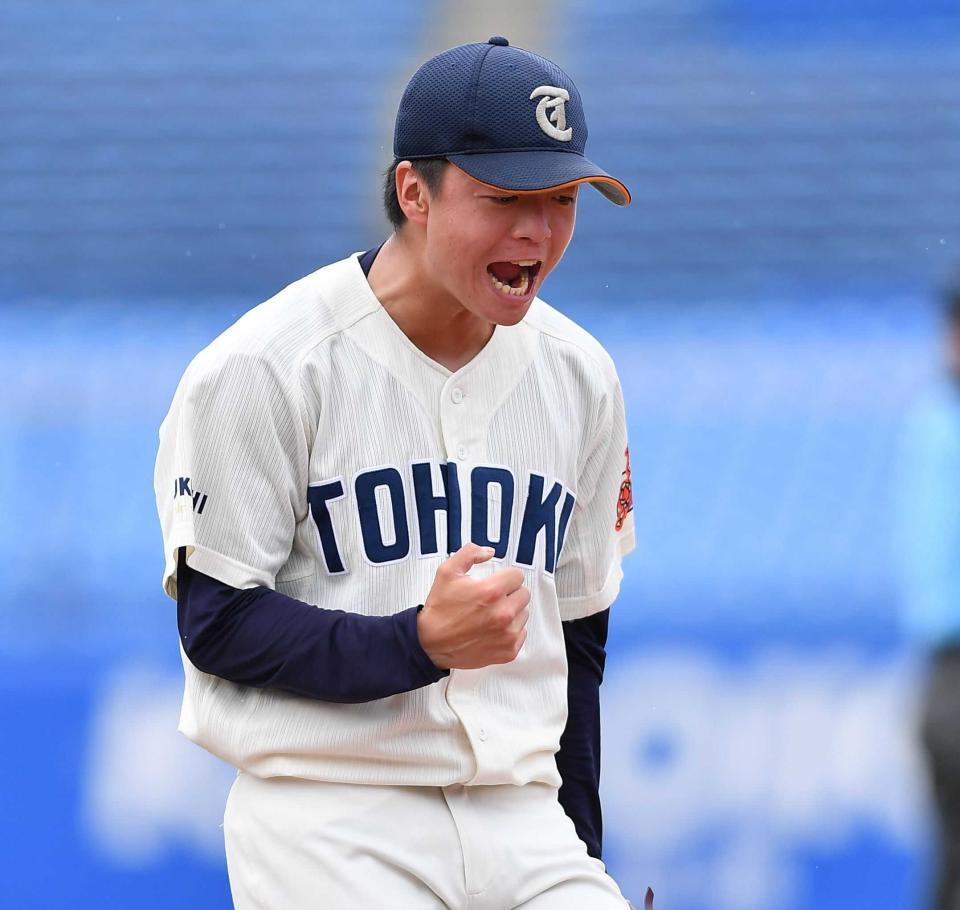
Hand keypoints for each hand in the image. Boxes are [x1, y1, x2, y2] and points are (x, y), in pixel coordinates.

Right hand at [417, 543, 529, 669]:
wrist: (431, 643)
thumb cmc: (440, 610)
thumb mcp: (447, 572)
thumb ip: (470, 553)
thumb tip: (489, 552)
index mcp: (492, 592)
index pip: (518, 576)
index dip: (505, 577)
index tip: (496, 582)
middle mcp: (503, 614)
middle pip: (524, 594)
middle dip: (510, 593)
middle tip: (492, 599)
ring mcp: (507, 634)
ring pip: (523, 614)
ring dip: (511, 612)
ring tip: (491, 615)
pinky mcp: (509, 651)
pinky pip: (521, 633)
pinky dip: (510, 631)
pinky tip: (493, 629)